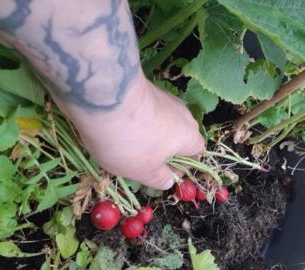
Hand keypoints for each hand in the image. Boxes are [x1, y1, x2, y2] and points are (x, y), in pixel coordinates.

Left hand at [58, 74, 204, 189]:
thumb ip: (160, 180)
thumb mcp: (144, 172)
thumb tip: (168, 181)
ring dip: (149, 134)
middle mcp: (183, 114)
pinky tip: (118, 125)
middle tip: (142, 160)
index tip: (160, 174)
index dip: (180, 167)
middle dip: (163, 149)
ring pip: (162, 122)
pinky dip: (137, 119)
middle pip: (179, 136)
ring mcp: (165, 97)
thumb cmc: (131, 141)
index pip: (197, 152)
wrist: (107, 98)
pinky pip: (147, 109)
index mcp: (189, 136)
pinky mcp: (146, 88)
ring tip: (125, 142)